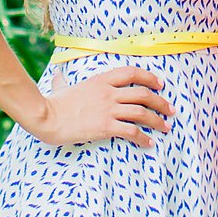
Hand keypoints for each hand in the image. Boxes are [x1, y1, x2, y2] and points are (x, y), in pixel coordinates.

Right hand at [30, 65, 170, 150]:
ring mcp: (108, 109)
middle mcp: (109, 93)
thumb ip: (63, 81)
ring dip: (157, 120)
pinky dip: (143, 138)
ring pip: (141, 112)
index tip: (160, 84)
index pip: (132, 73)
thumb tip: (58, 76)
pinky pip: (132, 131)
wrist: (47, 116)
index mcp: (101, 80)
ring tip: (165, 127)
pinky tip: (148, 143)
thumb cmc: (53, 103)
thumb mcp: (61, 87)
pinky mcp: (106, 127)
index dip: (149, 77)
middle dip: (160, 102)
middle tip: (170, 110)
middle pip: (143, 93)